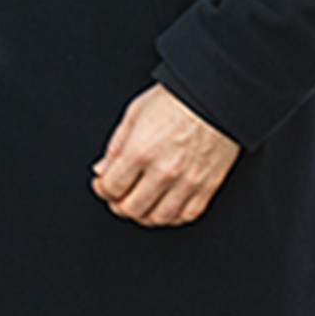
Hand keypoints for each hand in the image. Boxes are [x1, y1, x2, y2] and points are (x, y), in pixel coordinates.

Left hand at [90, 83, 239, 227]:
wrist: (212, 97)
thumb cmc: (176, 99)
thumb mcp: (135, 113)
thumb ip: (116, 146)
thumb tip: (102, 170)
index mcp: (140, 150)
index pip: (112, 187)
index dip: (102, 188)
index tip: (102, 184)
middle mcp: (164, 171)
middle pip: (132, 208)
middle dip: (119, 205)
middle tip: (117, 196)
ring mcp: (187, 182)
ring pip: (159, 218)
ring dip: (144, 215)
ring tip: (139, 203)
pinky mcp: (207, 187)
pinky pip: (187, 216)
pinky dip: (172, 217)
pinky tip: (164, 206)